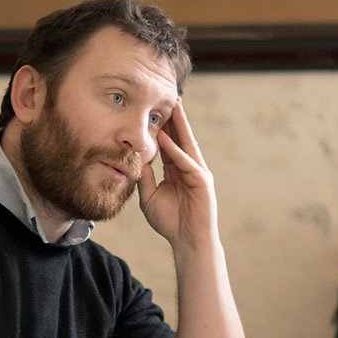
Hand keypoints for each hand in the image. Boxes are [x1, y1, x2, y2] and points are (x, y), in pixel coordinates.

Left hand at [137, 101, 219, 251]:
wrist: (187, 240)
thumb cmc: (170, 221)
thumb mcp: (149, 196)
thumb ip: (144, 177)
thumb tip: (135, 159)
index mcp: (176, 169)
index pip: (169, 143)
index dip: (163, 126)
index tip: (154, 109)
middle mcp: (188, 167)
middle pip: (180, 138)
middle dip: (175, 118)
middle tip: (169, 96)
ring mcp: (197, 172)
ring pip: (187, 144)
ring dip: (180, 125)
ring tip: (174, 106)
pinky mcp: (202, 182)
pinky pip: (187, 162)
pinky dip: (176, 150)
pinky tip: (166, 138)